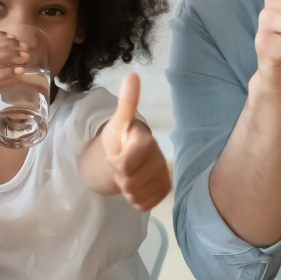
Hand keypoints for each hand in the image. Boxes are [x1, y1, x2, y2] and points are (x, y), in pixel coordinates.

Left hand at [99, 73, 170, 210]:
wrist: (129, 155)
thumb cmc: (122, 137)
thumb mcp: (118, 121)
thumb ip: (126, 102)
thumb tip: (132, 75)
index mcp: (145, 140)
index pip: (123, 164)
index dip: (115, 163)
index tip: (116, 155)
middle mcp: (159, 158)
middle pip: (129, 182)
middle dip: (119, 177)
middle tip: (121, 167)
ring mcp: (164, 175)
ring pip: (137, 195)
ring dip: (127, 189)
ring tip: (128, 175)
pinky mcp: (165, 189)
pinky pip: (145, 203)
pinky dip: (136, 199)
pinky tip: (136, 186)